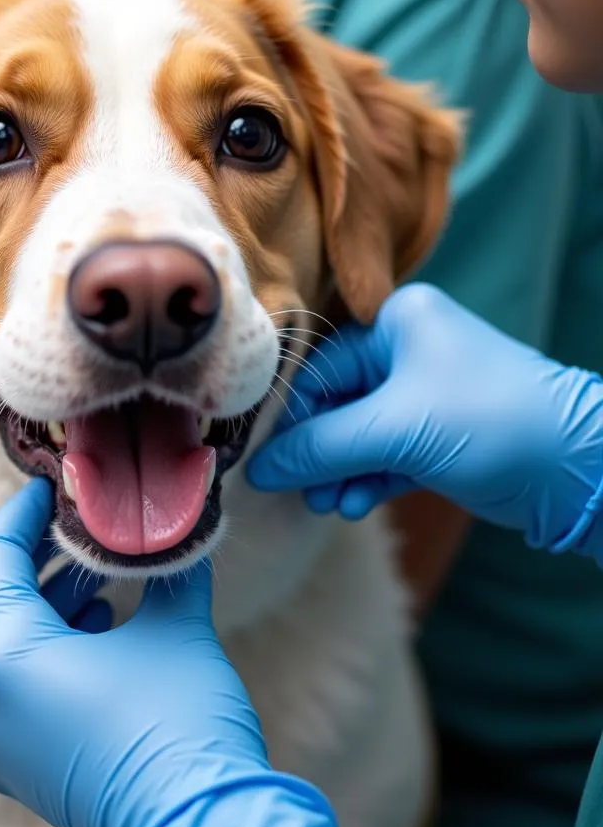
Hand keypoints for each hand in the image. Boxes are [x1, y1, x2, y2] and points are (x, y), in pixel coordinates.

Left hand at [0, 479, 353, 826]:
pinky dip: (38, 643)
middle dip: (20, 550)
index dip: (22, 510)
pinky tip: (96, 624)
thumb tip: (172, 529)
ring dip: (33, 597)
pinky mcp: (12, 762)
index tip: (53, 485)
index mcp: (0, 656)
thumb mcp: (176, 628)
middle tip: (65, 524)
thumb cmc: (183, 725)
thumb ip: (164, 569)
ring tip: (92, 574)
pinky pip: (5, 681)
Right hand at [249, 284, 602, 553]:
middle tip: (299, 488)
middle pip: (334, 402)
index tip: (266, 460)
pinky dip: (365, 478)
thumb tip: (256, 469)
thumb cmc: (488, 422)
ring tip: (329, 504)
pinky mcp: (436, 434)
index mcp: (396, 322)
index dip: (292, 418)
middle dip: (317, 450)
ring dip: (338, 470)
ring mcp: (422, 393)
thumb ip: (319, 447)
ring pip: (356, 433)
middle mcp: (405, 349)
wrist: (580, 468)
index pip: (319, 368)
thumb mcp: (394, 430)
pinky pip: (382, 453)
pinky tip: (352, 504)